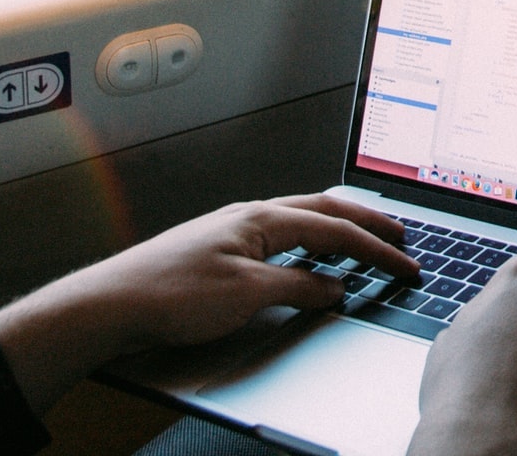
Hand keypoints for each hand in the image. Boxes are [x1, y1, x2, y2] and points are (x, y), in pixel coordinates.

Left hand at [0, 193, 418, 415]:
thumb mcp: (246, 296)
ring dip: (338, 231)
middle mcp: (250, 217)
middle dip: (367, 224)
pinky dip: (309, 247)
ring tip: (366, 242)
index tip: (406, 264)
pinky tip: (309, 263)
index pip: (335, 229)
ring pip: (300, 223)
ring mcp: (233, 232)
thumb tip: (334, 286)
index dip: (376, 248)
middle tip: (401, 236)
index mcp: (262, 218)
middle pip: (323, 211)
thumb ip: (298, 286)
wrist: (110, 305)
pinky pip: (280, 241)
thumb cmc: (169, 295)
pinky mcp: (219, 253)